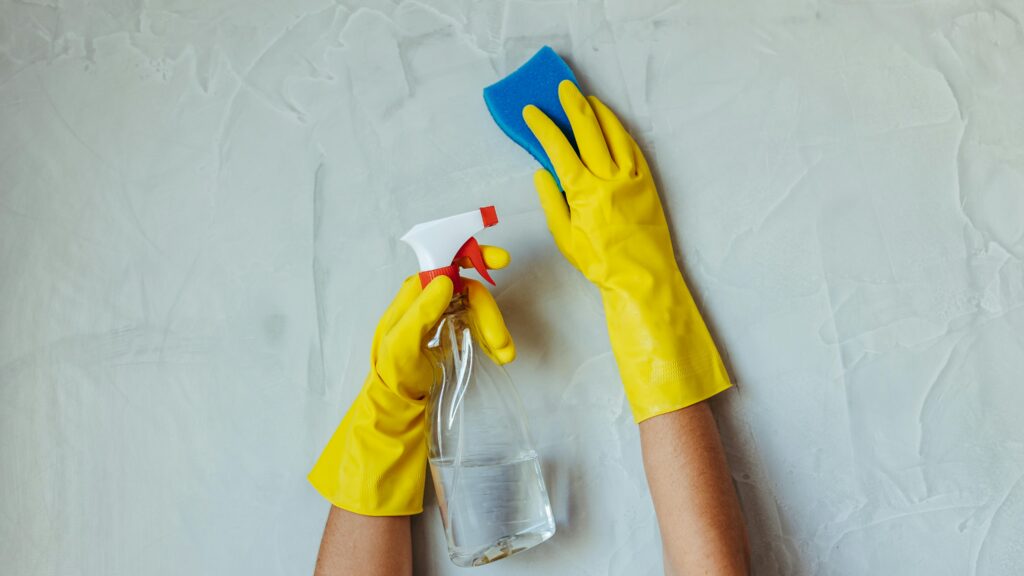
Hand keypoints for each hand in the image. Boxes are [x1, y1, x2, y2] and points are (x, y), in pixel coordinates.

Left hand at [308, 246, 513, 514]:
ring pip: (477, 307)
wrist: (397, 402)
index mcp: (413, 294)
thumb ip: (421, 313)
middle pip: (468, 289)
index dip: (472, 255)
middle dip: (488, 311)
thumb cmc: (394, 373)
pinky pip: (478, 323)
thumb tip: (445, 280)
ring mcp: (443, 313)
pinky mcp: (453, 329)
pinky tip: (498, 354)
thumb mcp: (401, 346)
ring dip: (494, 328)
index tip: (501, 260)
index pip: (444, 262)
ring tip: (504, 355)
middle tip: (502, 341)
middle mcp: (429, 298)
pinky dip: (492, 337)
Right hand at [524, 81, 730, 421]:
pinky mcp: (647, 183)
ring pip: (614, 134)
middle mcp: (608, 179)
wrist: (642, 276)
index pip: (558, 149)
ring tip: (588, 99)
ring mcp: (631, 178)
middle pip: (588, 131)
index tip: (531, 112)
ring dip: (599, 113)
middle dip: (572, 107)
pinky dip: (621, 133)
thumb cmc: (600, 262)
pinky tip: (613, 125)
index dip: (543, 127)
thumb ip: (552, 201)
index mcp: (583, 192)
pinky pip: (633, 150)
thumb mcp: (565, 238)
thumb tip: (542, 172)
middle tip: (563, 89)